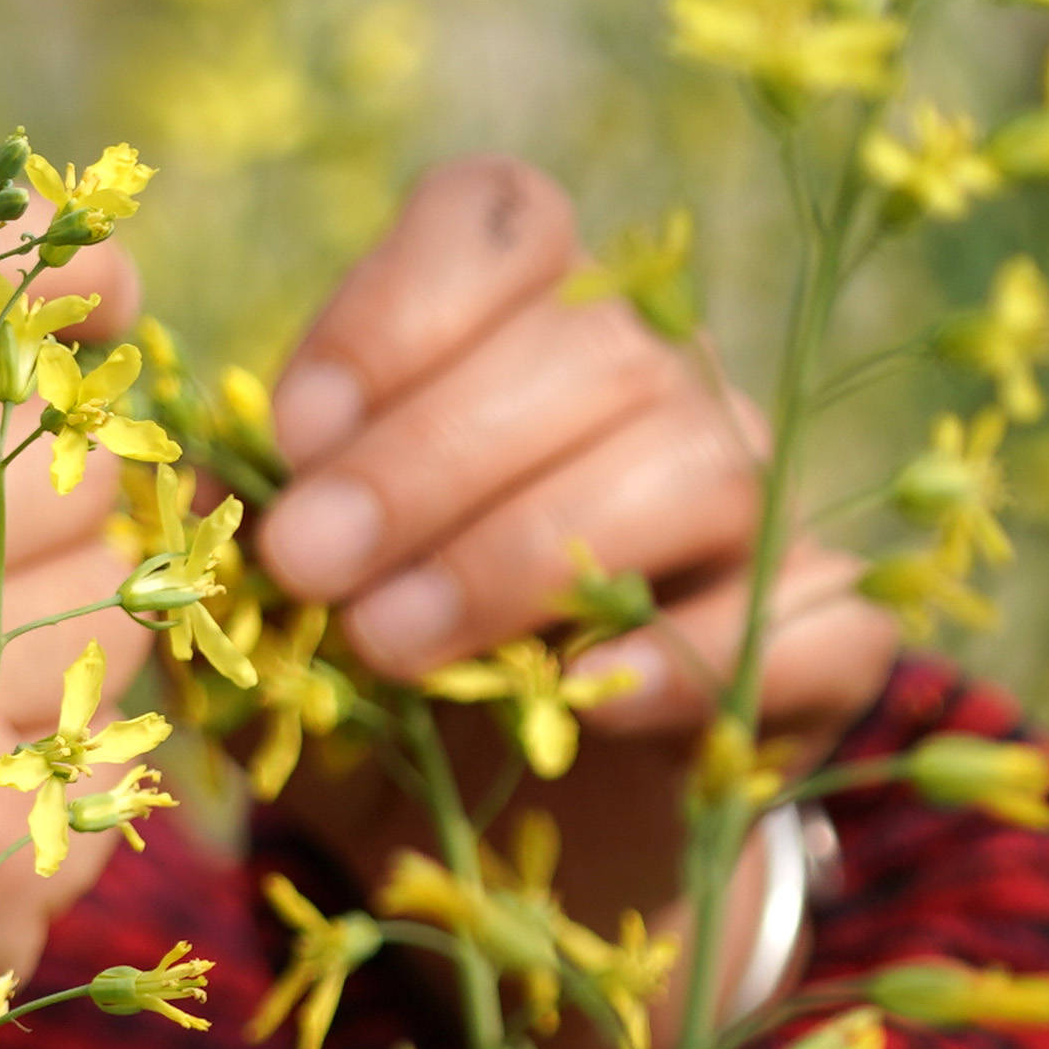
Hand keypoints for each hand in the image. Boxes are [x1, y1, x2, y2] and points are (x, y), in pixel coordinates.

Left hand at [248, 158, 895, 936]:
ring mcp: (755, 502)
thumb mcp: (287, 572)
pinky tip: (574, 698)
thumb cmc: (369, 651)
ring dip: (521, 552)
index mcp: (522, 321)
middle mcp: (656, 383)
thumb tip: (227, 486)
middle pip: (590, 348)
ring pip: (691, 463)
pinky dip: (681, 652)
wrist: (488, 829)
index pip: (503, 219)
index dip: (400, 305)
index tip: (292, 430)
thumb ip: (260, 502)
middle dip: (427, 455)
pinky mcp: (821, 638)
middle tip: (305, 562)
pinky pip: (804, 613)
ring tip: (388, 644)